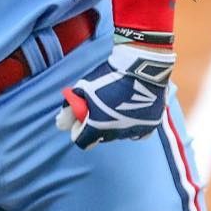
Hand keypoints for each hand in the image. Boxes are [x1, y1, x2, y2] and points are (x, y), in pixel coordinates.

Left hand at [56, 29, 174, 149]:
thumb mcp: (83, 88)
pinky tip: (130, 113)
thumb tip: (60, 124)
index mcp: (98, 126)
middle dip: (97, 126)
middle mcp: (117, 134)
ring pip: (119, 134)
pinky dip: (131, 126)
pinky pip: (137, 133)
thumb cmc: (108, 77)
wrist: (141, 69)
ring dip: (115, 125)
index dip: (79, 131)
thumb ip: (70, 108)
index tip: (80, 120)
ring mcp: (135, 131)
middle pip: (101, 137)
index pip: (83, 142)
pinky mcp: (150, 126)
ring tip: (116, 105)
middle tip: (98, 108)